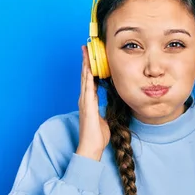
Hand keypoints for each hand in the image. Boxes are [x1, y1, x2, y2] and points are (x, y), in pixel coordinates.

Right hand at [76, 45, 109, 160]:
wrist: (91, 146)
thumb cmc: (97, 136)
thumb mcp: (104, 119)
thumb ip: (104, 111)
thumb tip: (109, 107)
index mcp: (89, 101)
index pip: (90, 80)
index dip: (90, 68)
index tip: (91, 56)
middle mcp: (85, 99)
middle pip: (85, 75)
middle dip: (86, 61)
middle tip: (86, 47)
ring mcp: (85, 101)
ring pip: (85, 78)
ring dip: (85, 64)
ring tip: (86, 52)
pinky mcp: (87, 105)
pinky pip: (87, 87)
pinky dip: (87, 77)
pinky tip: (88, 68)